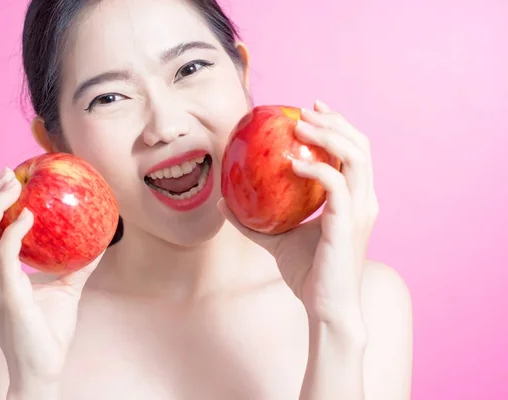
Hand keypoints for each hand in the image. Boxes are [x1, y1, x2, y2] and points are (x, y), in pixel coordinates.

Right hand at [0, 168, 103, 391]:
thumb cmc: (49, 332)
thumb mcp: (64, 290)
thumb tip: (100, 242)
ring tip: (13, 184)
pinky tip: (29, 216)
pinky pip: (4, 256)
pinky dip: (13, 232)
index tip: (5, 182)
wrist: (42, 369)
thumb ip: (77, 266)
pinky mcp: (6, 296)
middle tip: (8, 173)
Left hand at [220, 100, 377, 321]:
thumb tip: (222, 202)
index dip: (337, 126)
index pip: (354, 151)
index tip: (310, 111)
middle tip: (303, 111)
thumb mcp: (277, 238)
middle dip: (334, 122)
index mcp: (354, 200)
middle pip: (361, 145)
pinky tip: (293, 164)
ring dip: (328, 135)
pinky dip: (317, 168)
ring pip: (356, 157)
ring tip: (299, 127)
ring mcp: (360, 211)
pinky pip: (337, 185)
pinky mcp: (348, 224)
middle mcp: (364, 200)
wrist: (325, 307)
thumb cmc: (308, 272)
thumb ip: (252, 220)